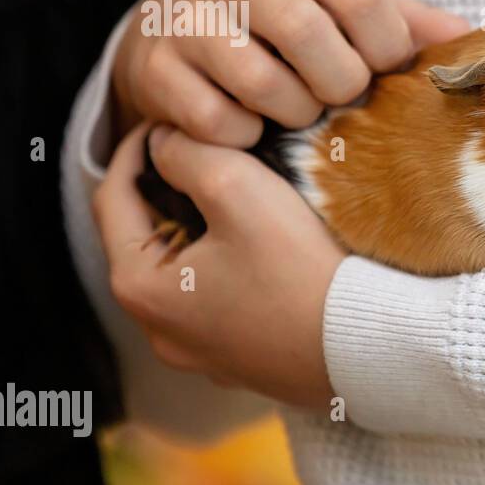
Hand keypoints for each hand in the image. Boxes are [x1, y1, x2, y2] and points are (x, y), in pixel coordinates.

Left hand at [93, 123, 346, 408]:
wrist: (372, 346)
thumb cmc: (304, 270)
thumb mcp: (241, 190)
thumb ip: (188, 153)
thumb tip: (167, 143)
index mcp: (141, 288)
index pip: (112, 197)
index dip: (136, 148)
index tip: (168, 120)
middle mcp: (160, 331)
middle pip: (149, 238)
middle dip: (172, 191)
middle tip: (207, 153)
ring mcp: (202, 354)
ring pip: (186, 274)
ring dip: (203, 232)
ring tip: (241, 198)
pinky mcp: (244, 364)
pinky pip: (222, 304)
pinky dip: (232, 271)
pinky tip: (269, 254)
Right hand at [112, 0, 469, 144]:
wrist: (177, 27)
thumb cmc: (286, 20)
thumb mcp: (343, 6)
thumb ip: (407, 22)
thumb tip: (471, 40)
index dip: (386, 49)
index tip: (380, 66)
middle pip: (313, 42)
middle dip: (339, 86)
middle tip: (337, 94)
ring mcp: (188, 17)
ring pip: (264, 86)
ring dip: (294, 114)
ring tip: (295, 106)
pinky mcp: (154, 67)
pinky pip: (219, 122)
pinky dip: (245, 136)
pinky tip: (248, 121)